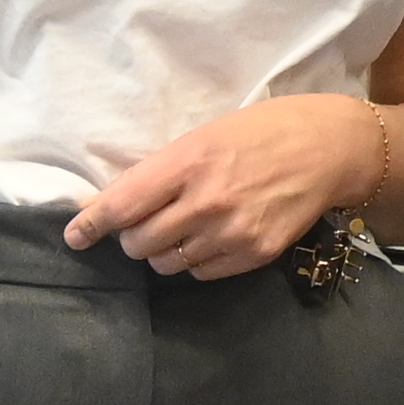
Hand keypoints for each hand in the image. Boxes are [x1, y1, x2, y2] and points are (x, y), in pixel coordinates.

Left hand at [64, 93, 379, 277]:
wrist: (329, 149)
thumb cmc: (262, 131)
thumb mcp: (204, 135)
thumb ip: (163, 170)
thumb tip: (118, 205)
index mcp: (187, 163)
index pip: (121, 206)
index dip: (91, 225)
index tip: (74, 236)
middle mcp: (205, 202)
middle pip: (138, 243)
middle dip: (133, 236)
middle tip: (147, 221)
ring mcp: (231, 233)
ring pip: (167, 263)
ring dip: (164, 250)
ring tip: (184, 227)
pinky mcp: (253, 255)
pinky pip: (201, 273)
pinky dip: (195, 260)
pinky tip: (211, 236)